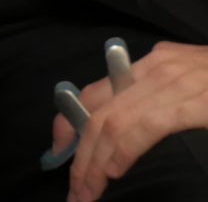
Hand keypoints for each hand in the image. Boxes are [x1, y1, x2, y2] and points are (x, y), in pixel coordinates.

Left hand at [58, 41, 207, 200]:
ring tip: (86, 192)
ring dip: (94, 162)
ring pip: (114, 122)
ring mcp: (175, 82)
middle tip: (74, 190)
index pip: (97, 93)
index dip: (70, 124)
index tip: (60, 153)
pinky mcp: (193, 100)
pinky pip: (146, 125)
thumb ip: (163, 104)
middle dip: (79, 154)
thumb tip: (128, 139)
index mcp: (156, 65)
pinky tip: (112, 171)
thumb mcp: (197, 89)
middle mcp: (157, 68)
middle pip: (99, 112)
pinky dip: (123, 150)